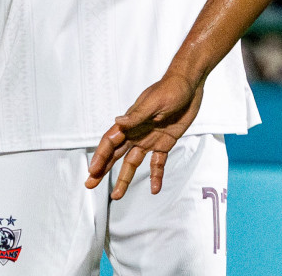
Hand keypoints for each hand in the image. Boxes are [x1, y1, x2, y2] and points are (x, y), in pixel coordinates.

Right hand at [85, 74, 203, 199]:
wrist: (190, 85)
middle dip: (102, 170)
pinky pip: (158, 163)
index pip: (110, 141)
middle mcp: (136, 133)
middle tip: (90, 185)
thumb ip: (137, 115)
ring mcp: (149, 139)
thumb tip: (118, 121)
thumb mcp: (155, 102)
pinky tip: (155, 188)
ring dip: (125, 178)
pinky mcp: (164, 143)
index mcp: (130, 122)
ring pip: (132, 163)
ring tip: (117, 195)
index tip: (93, 171)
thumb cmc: (171, 89)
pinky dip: (156, 176)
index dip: (101, 156)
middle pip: (116, 155)